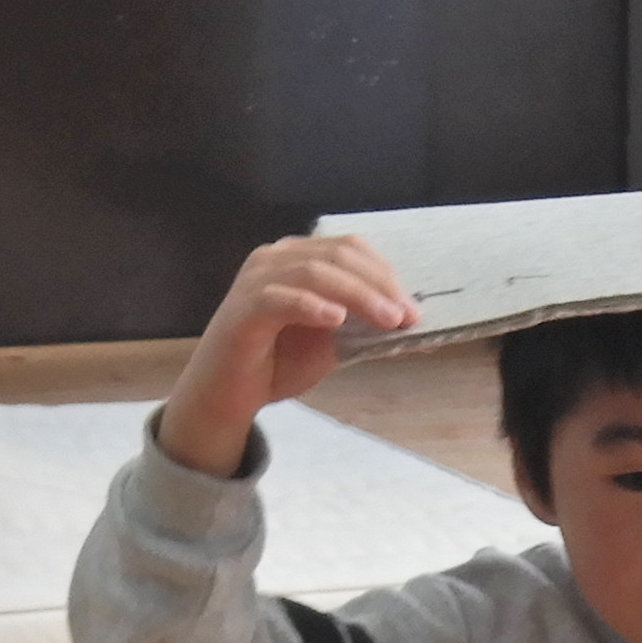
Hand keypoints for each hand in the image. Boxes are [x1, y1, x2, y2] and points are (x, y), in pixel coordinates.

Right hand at [157, 235, 414, 475]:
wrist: (228, 393)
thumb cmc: (278, 362)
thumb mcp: (333, 342)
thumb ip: (364, 328)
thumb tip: (411, 323)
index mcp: (299, 257)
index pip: (349, 249)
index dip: (385, 274)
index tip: (413, 308)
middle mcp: (276, 258)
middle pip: (336, 257)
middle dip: (378, 285)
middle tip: (406, 315)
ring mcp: (256, 279)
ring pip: (313, 272)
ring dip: (357, 295)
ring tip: (386, 320)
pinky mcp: (242, 308)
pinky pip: (279, 298)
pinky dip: (311, 305)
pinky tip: (336, 319)